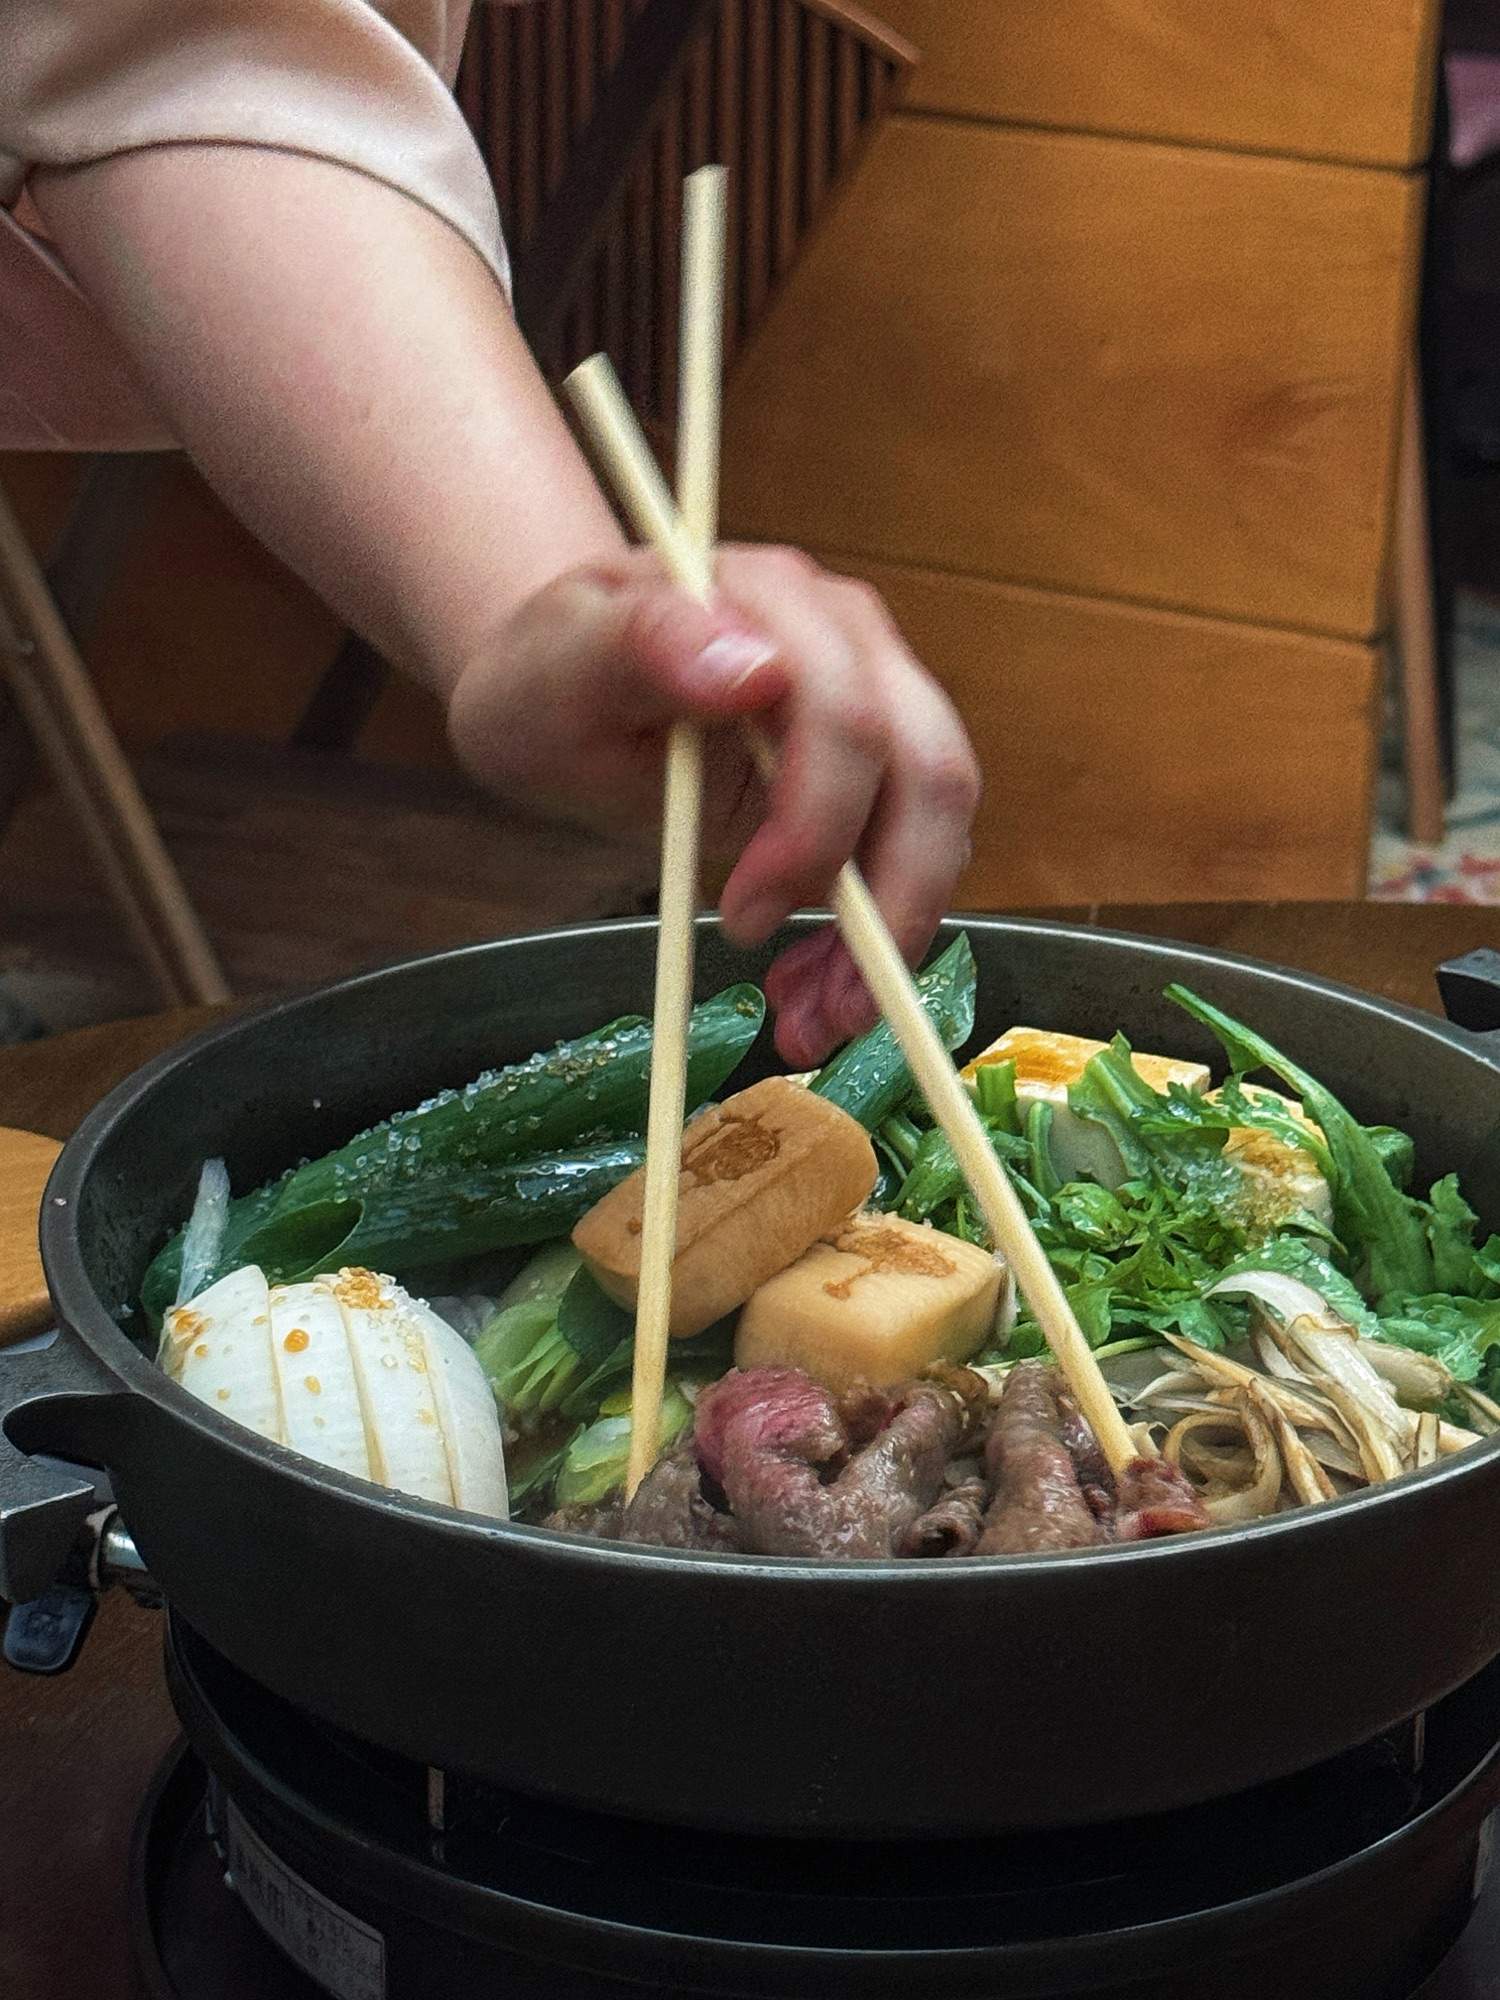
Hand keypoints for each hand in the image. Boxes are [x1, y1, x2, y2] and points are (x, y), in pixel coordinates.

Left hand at [447, 546, 980, 1065]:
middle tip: (813, 1013)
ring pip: (936, 826)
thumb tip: (757, 667)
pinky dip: (872, 940)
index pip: (846, 715)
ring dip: (892, 942)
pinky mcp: (878, 768)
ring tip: (811, 1025)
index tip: (740, 921)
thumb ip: (645, 648)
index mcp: (775, 602)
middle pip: (928, 773)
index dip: (814, 830)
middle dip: (887, 910)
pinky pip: (910, 857)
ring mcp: (877, 699)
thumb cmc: (553, 675)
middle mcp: (851, 641)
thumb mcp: (562, 665)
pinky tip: (812, 990)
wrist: (567, 686)